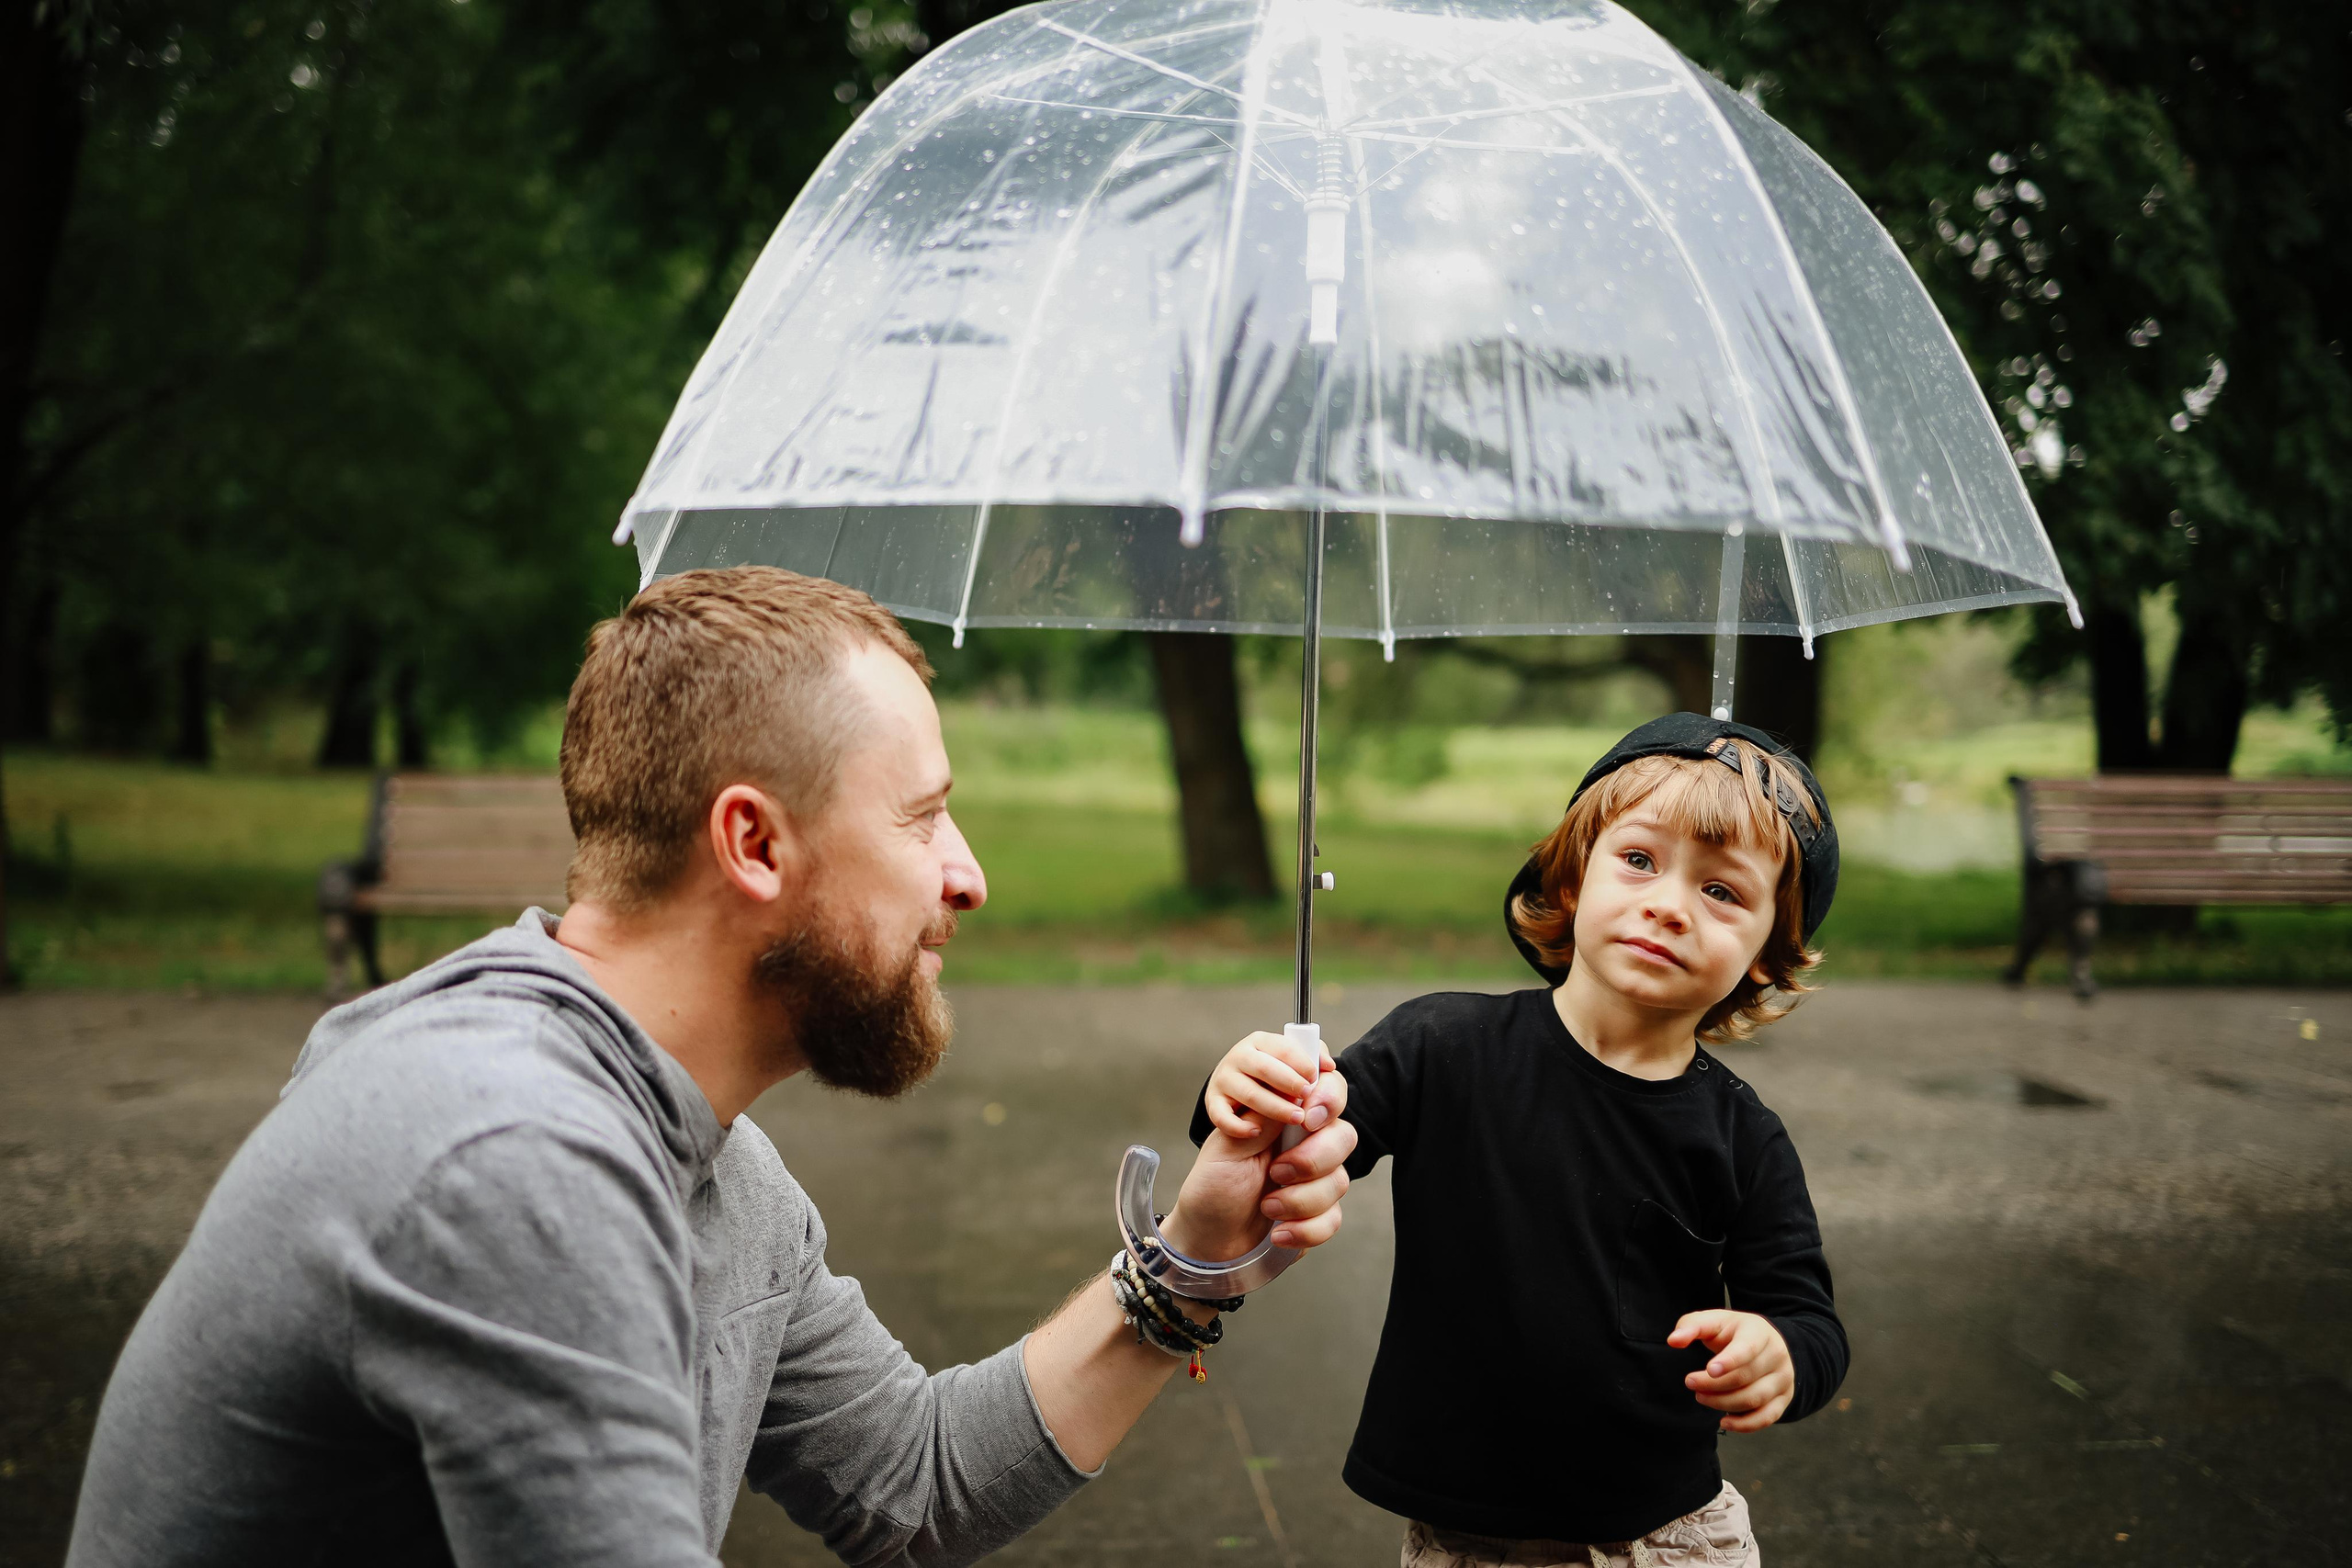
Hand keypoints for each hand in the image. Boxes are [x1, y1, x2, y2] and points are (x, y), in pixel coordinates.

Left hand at [1163, 1048, 1353, 1262]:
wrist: (1208, 1240)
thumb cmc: (1212, 1188)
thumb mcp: (1227, 1149)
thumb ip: (1262, 1119)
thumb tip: (1292, 1093)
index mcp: (1284, 1117)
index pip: (1326, 1091)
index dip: (1329, 1098)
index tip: (1307, 1117)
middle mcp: (1306, 1144)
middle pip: (1344, 1136)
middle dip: (1314, 1158)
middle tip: (1276, 1172)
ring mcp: (1316, 1179)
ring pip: (1339, 1181)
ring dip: (1301, 1200)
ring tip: (1267, 1208)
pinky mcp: (1320, 1214)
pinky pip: (1333, 1217)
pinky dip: (1306, 1229)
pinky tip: (1279, 1234)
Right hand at [1202, 1030, 1334, 1140]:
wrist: (1247, 1102)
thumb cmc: (1279, 1083)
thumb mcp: (1300, 1070)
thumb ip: (1319, 1066)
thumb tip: (1327, 1067)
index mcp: (1262, 1042)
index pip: (1283, 1047)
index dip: (1301, 1062)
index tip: (1314, 1078)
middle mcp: (1239, 1057)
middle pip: (1265, 1068)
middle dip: (1289, 1083)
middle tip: (1306, 1096)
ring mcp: (1224, 1080)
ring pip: (1249, 1093)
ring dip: (1275, 1107)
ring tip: (1296, 1119)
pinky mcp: (1213, 1104)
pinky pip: (1222, 1116)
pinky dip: (1239, 1126)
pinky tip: (1256, 1132)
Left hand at [1669, 1310, 1792, 1432]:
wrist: (1768, 1342)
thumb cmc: (1734, 1332)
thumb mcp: (1715, 1321)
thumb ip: (1692, 1326)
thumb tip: (1673, 1341)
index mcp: (1759, 1333)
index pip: (1747, 1349)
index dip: (1729, 1361)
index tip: (1709, 1369)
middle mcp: (1776, 1356)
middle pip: (1745, 1377)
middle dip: (1713, 1384)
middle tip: (1690, 1382)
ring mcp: (1783, 1379)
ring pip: (1753, 1399)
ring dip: (1723, 1403)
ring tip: (1701, 1396)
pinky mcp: (1783, 1399)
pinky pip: (1766, 1417)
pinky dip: (1745, 1425)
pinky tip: (1724, 1421)